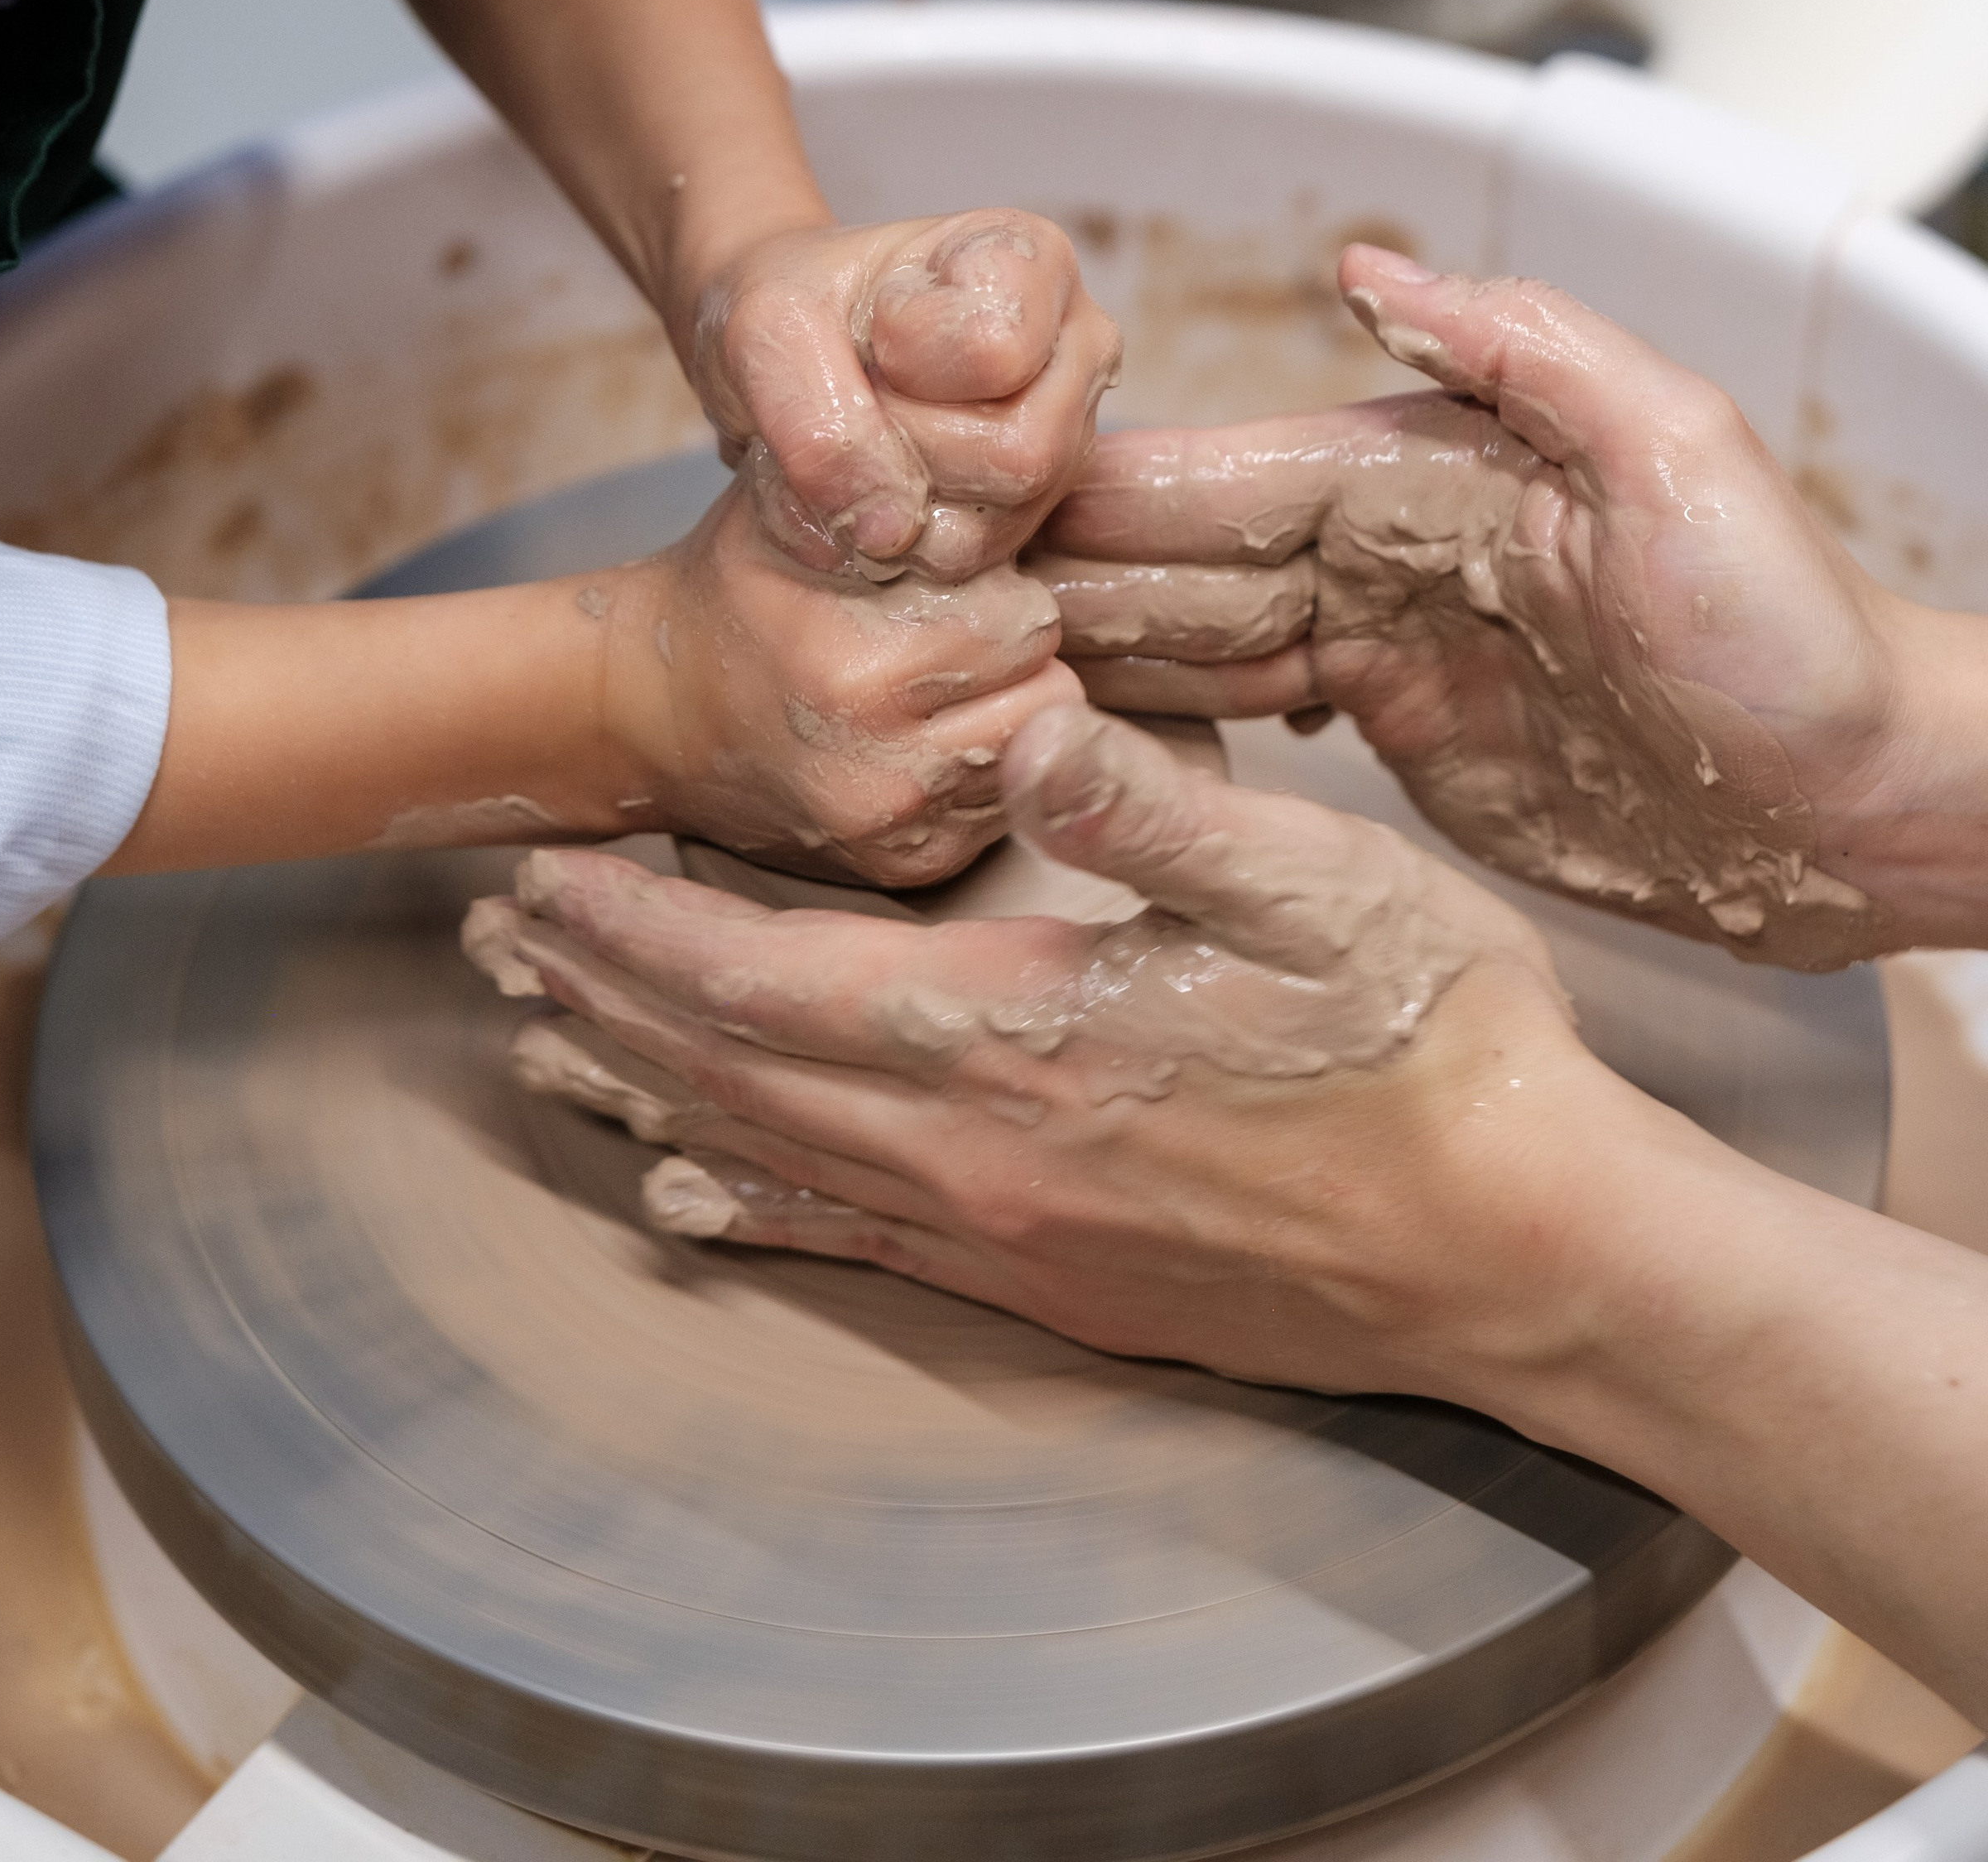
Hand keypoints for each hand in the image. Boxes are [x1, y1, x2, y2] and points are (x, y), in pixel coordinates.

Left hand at [462, 700, 1598, 1389]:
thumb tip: (1024, 730)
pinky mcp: (1055, 1286)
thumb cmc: (1437, 1044)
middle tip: (489, 948)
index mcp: (1018, 1036)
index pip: (763, 978)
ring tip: (545, 1048)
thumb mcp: (1321, 883)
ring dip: (643, 1090)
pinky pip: (850, 1240)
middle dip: (599, 998)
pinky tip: (690, 1197)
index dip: (636, 926)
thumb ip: (1154, 806)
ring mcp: (1010, 1235)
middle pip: (729, 1070)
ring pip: (768, 1157)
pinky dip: (745, 1205)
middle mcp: (978, 1154)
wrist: (1526, 1255)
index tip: (537, 876)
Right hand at [589, 473, 1083, 885]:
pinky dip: (982, 769)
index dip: (1000, 591)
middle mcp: (880, 768)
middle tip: (953, 636)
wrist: (651, 714)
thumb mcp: (793, 500)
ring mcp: (895, 831)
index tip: (953, 585)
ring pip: (1038, 751)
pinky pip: (1004, 806)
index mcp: (856, 669)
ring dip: (1008, 713)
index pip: (1028, 621)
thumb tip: (1006, 443)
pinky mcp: (907, 869)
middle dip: (1015, 657)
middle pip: (1051, 693)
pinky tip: (924, 736)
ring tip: (939, 684)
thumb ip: (892, 474)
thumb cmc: (739, 586)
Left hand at [689, 211, 1120, 580]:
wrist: (775, 356)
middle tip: (851, 404)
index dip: (905, 362)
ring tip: (846, 448)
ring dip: (883, 508)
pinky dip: (883, 547)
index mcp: (1034, 261)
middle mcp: (1076, 350)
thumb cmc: (784, 311)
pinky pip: (964, 569)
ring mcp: (1065, 438)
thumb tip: (892, 537)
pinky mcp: (1031, 512)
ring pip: (992, 527)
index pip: (994, 352)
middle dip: (901, 449)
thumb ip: (819, 423)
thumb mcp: (766, 328)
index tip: (871, 329)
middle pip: (1020, 455)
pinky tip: (857, 493)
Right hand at [1037, 249, 1932, 966]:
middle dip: (1058, 575)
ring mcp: (1389, 648)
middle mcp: (1392, 548)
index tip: (986, 503)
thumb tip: (1372, 265)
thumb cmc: (1800, 634)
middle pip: (1189, 559)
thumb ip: (1531, 350)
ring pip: (1198, 639)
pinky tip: (1071, 738)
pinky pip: (1245, 724)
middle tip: (919, 607)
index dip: (1108, 493)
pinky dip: (1156, 726)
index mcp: (1436, 471)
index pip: (1235, 474)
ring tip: (959, 674)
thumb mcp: (1684, 456)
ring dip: (1086, 652)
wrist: (1869, 799)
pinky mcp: (1400, 742)